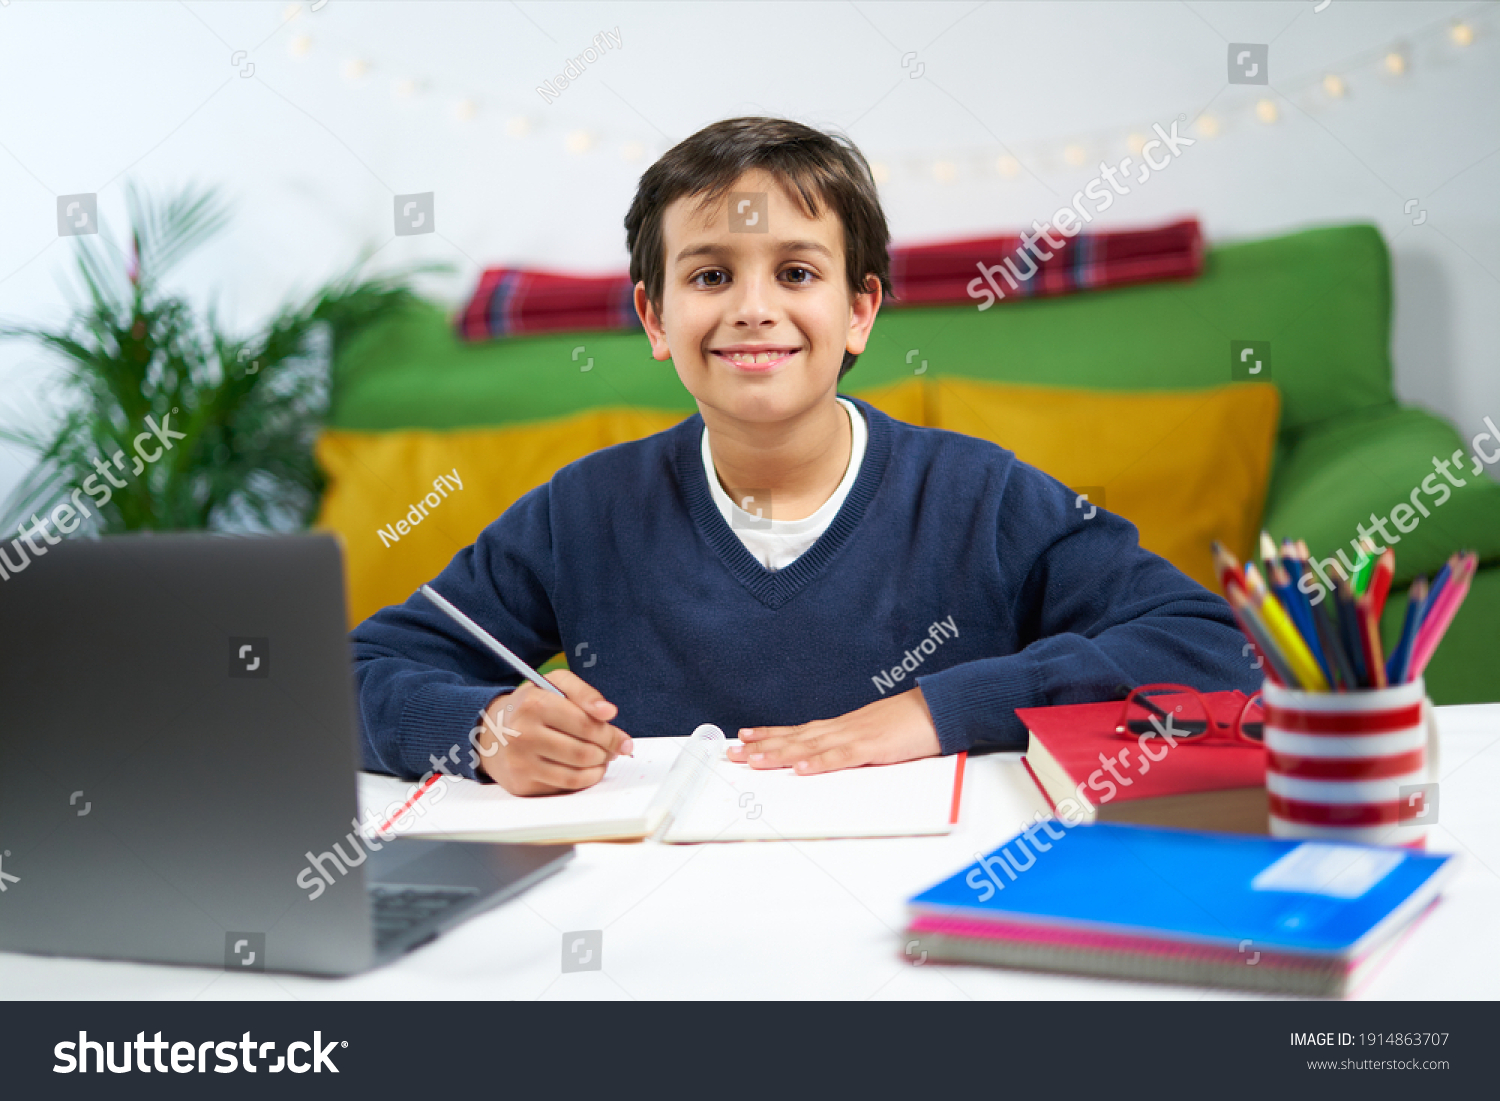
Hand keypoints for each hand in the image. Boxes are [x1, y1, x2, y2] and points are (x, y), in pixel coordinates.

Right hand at [475, 669, 632, 795]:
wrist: (491, 731)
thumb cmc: (532, 706)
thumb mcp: (556, 685)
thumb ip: (585, 693)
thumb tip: (609, 712)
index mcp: (534, 705)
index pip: (586, 725)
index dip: (612, 735)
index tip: (624, 740)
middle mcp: (523, 734)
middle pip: (584, 752)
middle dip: (606, 752)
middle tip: (613, 750)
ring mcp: (520, 762)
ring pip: (577, 774)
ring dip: (598, 768)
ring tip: (601, 759)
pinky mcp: (522, 784)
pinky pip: (564, 787)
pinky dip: (584, 780)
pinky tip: (587, 770)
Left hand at [726, 687, 940, 774]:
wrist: (941, 707)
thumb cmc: (912, 722)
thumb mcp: (877, 734)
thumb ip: (854, 745)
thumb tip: (833, 758)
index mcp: (843, 726)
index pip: (799, 731)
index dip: (770, 735)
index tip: (744, 738)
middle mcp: (843, 728)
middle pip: (795, 738)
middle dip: (761, 747)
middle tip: (731, 753)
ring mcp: (857, 735)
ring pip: (811, 746)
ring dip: (780, 754)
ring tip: (752, 760)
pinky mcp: (874, 747)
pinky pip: (843, 757)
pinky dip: (821, 763)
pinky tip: (801, 769)